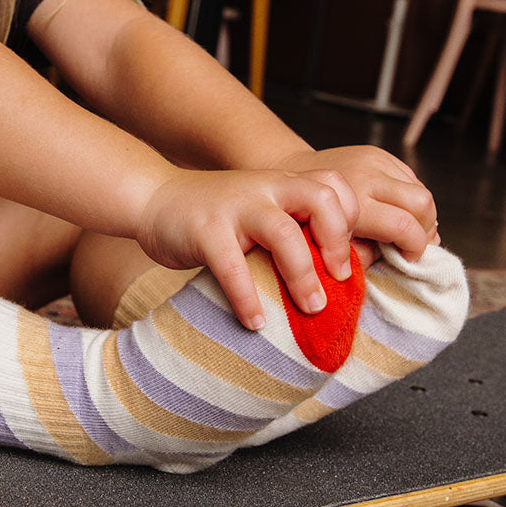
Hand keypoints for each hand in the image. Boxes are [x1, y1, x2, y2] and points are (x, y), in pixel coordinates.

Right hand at [135, 167, 358, 329]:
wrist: (154, 197)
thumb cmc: (216, 215)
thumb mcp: (260, 210)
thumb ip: (293, 229)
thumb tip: (337, 279)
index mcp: (282, 184)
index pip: (334, 186)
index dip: (351, 222)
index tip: (348, 261)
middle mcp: (265, 188)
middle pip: (320, 198)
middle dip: (338, 242)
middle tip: (340, 281)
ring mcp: (235, 207)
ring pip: (283, 232)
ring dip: (302, 275)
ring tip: (310, 309)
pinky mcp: (205, 229)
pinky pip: (232, 266)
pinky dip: (247, 298)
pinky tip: (254, 322)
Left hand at [274, 145, 437, 258]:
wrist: (287, 171)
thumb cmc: (303, 212)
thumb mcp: (329, 242)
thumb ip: (363, 255)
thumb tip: (396, 260)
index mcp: (353, 202)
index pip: (404, 225)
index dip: (415, 247)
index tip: (407, 258)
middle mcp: (368, 176)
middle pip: (423, 203)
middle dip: (426, 228)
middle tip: (413, 244)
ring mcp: (375, 160)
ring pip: (421, 189)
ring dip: (420, 214)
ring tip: (405, 228)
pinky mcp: (378, 153)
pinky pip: (411, 177)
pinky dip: (410, 198)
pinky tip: (395, 209)